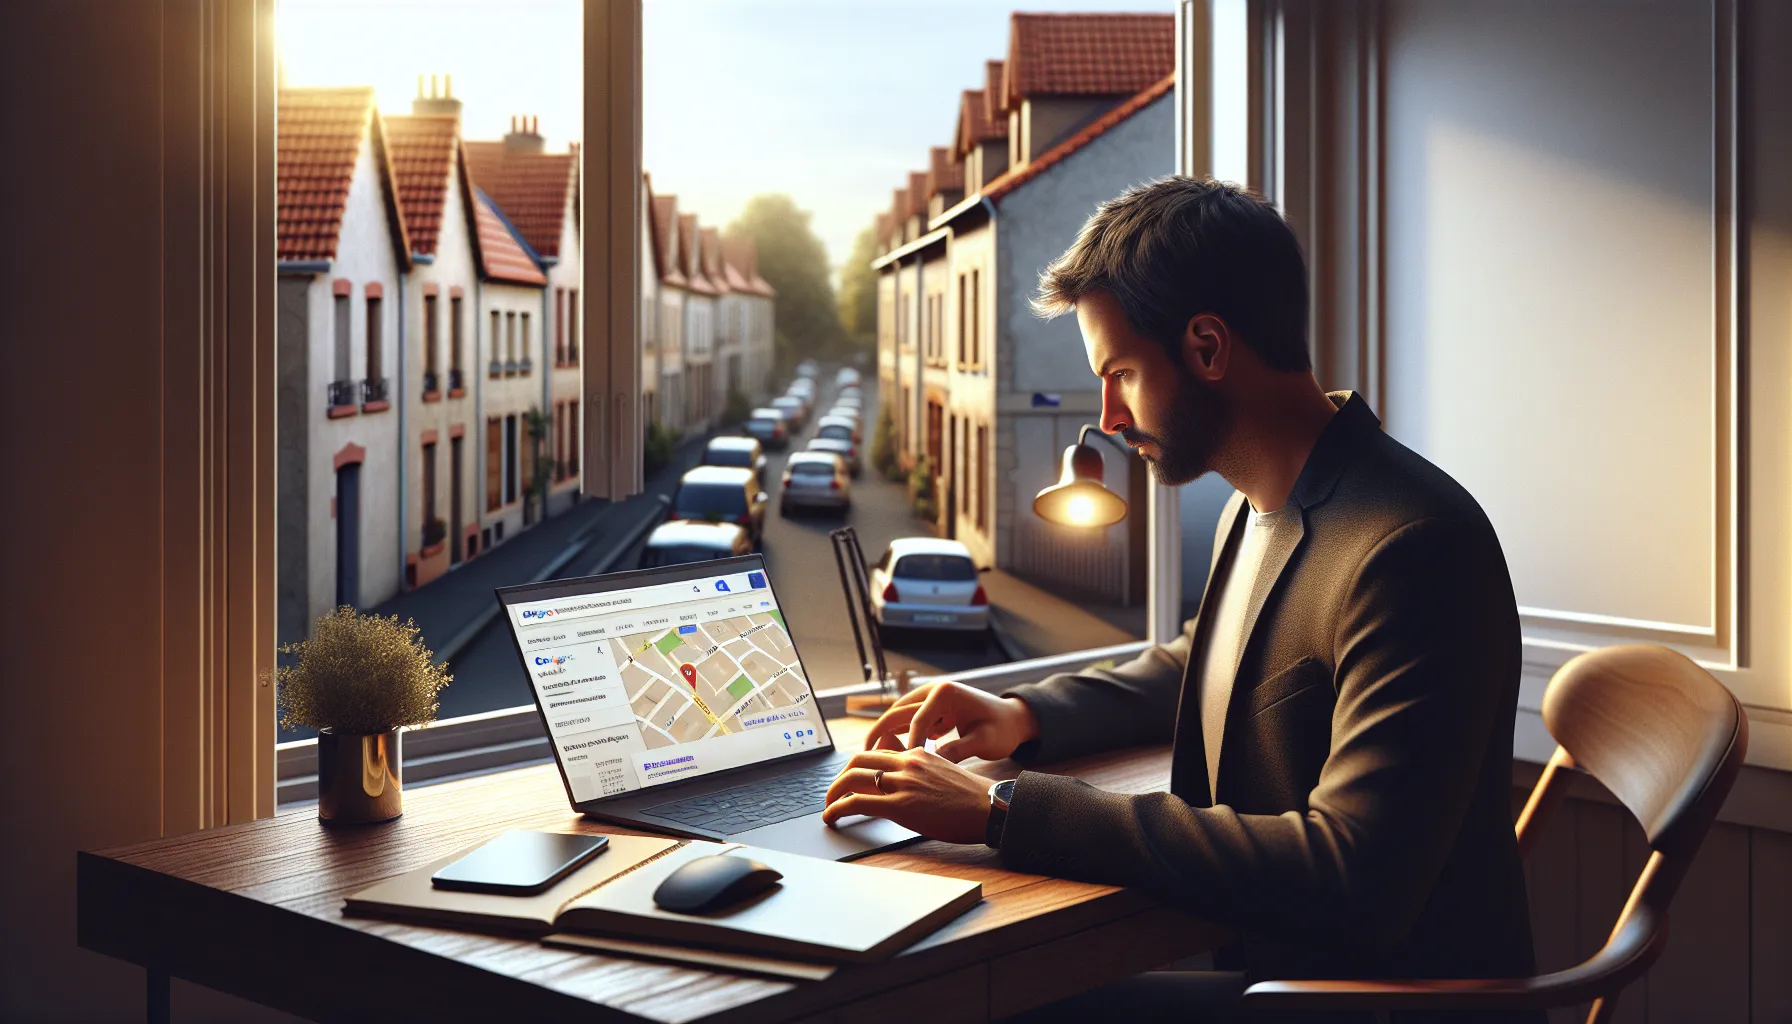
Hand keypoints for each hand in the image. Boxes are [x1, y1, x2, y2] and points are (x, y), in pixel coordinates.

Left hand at [822, 747, 995, 843]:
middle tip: (834, 792)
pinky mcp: (900, 806)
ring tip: (828, 807)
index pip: (877, 752)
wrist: (990, 808)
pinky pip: (857, 802)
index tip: (851, 777)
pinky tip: (831, 818)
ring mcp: (903, 783)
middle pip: (858, 761)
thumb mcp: (944, 774)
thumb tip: (904, 783)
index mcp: (918, 754)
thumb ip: (922, 773)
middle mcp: (907, 763)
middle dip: (840, 777)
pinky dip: (837, 809)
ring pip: (852, 779)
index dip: (858, 765)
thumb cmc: (972, 799)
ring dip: (833, 793)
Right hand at [862, 681, 1039, 761]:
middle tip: (864, 759)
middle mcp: (933, 691)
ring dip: (885, 735)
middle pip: (897, 713)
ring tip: (871, 759)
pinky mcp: (931, 708)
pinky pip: (908, 721)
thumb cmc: (1002, 730)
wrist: (1014, 719)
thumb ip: (955, 752)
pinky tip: (890, 756)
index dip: (906, 746)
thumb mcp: (982, 742)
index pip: (917, 721)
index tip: (898, 769)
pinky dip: (898, 736)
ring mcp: (930, 698)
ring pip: (898, 717)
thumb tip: (929, 766)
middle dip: (879, 735)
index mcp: (945, 693)